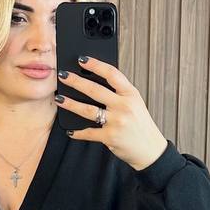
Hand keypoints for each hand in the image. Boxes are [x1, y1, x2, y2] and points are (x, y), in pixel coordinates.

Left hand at [56, 56, 167, 171]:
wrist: (150, 150)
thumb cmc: (140, 124)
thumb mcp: (135, 104)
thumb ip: (119, 93)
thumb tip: (93, 81)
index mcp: (131, 94)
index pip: (112, 74)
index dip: (96, 65)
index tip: (82, 59)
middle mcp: (124, 106)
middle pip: (95, 90)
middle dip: (76, 81)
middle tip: (63, 75)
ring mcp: (117, 122)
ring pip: (88, 110)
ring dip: (70, 104)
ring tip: (59, 99)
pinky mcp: (110, 137)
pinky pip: (89, 132)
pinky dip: (78, 132)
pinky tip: (71, 131)